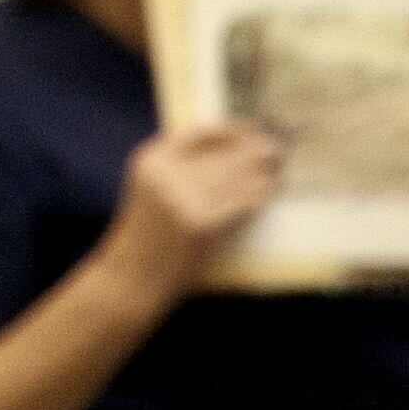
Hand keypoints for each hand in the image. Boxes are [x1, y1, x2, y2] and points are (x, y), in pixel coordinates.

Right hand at [106, 119, 286, 298]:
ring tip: (277, 170)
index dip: (233, 131)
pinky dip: (258, 196)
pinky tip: (268, 192)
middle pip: (225, 154)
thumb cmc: (146, 236)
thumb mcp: (151, 189)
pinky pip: (241, 202)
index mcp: (153, 159)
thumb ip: (179, 166)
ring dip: (262, 173)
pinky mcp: (202, 224)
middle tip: (277, 151)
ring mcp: (184, 199)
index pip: (202, 132)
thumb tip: (233, 146)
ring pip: (238, 177)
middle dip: (255, 151)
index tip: (254, 131)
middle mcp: (167, 174)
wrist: (131, 279)